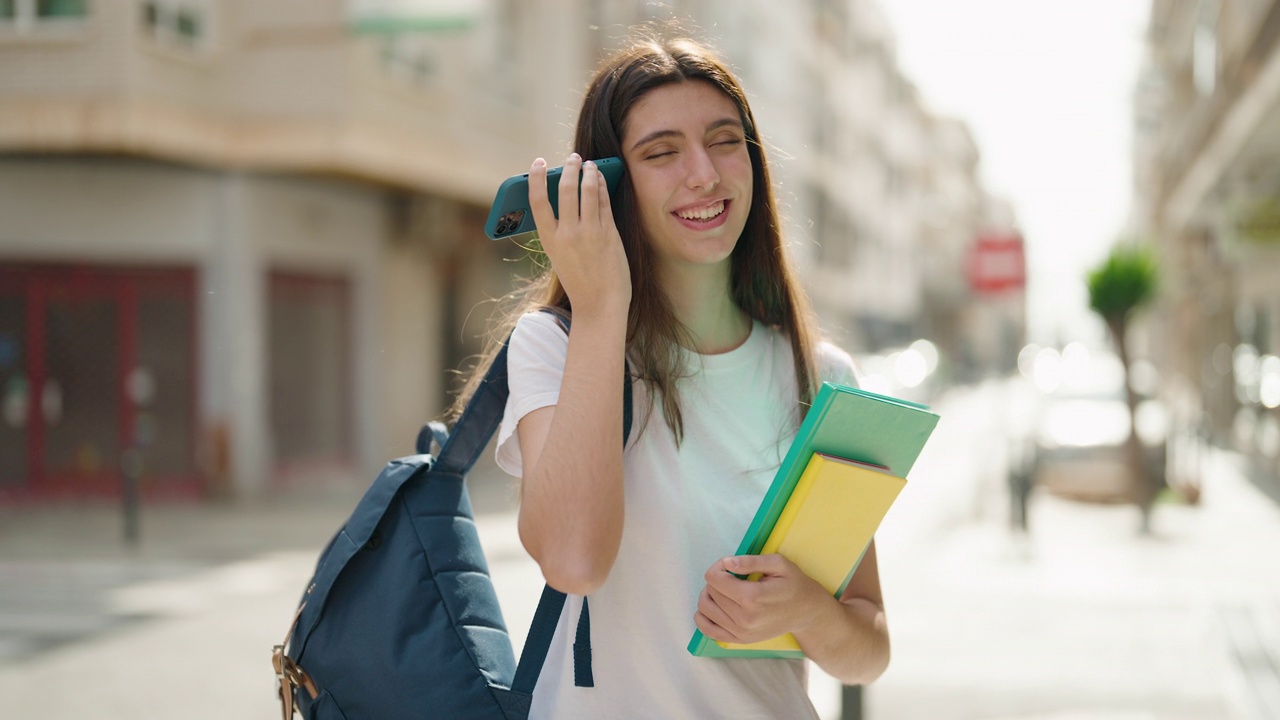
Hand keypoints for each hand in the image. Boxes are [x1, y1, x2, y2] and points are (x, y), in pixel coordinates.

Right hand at [527, 154, 630, 316]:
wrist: (600, 305)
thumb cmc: (579, 281)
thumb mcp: (560, 256)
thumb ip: (559, 230)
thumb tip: (562, 197)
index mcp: (549, 240)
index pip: (537, 201)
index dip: (536, 178)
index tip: (538, 162)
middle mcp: (568, 234)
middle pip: (565, 189)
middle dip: (569, 167)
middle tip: (573, 158)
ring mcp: (590, 232)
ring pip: (588, 190)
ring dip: (589, 172)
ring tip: (590, 164)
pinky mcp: (609, 233)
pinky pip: (604, 201)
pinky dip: (602, 185)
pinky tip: (601, 179)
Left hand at [693, 554, 827, 645]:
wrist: (806, 612)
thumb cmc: (793, 584)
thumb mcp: (778, 564)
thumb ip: (750, 561)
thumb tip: (727, 562)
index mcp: (752, 597)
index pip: (714, 578)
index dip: (718, 566)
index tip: (729, 565)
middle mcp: (744, 618)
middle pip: (710, 592)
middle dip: (716, 579)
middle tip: (731, 576)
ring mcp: (740, 632)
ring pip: (705, 609)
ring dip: (709, 595)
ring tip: (724, 590)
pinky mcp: (739, 640)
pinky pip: (708, 630)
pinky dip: (703, 617)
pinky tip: (714, 607)